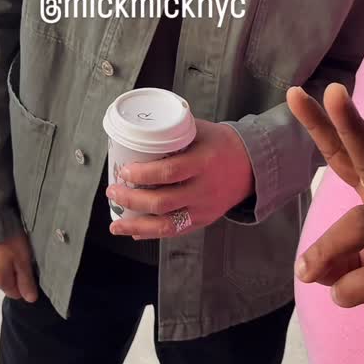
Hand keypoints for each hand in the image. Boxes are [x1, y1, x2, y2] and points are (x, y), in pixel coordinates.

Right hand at [0, 231, 38, 302]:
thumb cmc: (8, 240)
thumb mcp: (22, 259)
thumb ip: (26, 280)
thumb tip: (30, 300)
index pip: (15, 293)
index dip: (24, 284)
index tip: (29, 269)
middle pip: (6, 282)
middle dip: (14, 273)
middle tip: (21, 256)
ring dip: (5, 265)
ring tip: (11, 248)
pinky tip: (1, 244)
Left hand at [106, 119, 254, 239]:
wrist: (251, 166)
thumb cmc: (220, 144)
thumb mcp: (200, 130)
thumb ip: (173, 132)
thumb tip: (138, 131)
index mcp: (204, 162)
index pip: (170, 172)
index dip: (144, 174)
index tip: (124, 171)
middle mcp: (204, 189)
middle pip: (163, 202)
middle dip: (133, 200)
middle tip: (113, 191)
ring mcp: (204, 209)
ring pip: (167, 225)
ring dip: (137, 226)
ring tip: (116, 224)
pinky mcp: (202, 220)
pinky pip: (175, 231)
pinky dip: (152, 233)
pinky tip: (134, 231)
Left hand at [288, 83, 363, 363]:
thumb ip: (338, 260)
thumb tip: (312, 267)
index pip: (352, 155)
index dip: (327, 126)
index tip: (296, 94)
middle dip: (351, 125)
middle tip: (333, 93)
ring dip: (327, 249)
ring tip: (308, 273)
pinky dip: (351, 288)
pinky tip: (342, 297)